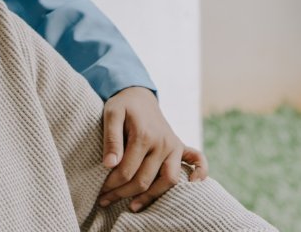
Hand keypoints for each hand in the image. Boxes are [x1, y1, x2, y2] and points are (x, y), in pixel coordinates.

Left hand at [98, 86, 207, 211]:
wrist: (138, 95)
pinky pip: (197, 161)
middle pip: (145, 179)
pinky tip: (191, 185)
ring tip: (132, 206)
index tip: (101, 192)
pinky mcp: (181, 146)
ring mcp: (174, 146)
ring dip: (150, 196)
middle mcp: (163, 142)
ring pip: (168, 180)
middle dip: (123, 193)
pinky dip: (199, 173)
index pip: (127, 170)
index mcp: (144, 135)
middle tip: (106, 200)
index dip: (112, 185)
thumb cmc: (123, 105)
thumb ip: (111, 139)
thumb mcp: (111, 114)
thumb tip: (109, 164)